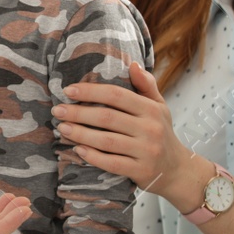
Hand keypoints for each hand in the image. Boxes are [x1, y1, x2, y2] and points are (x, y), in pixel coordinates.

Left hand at [54, 62, 199, 202]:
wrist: (176, 169)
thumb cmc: (160, 132)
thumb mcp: (158, 106)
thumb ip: (146, 85)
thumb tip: (132, 63)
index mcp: (151, 109)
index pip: (116, 95)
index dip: (90, 91)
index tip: (68, 90)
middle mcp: (150, 128)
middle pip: (108, 117)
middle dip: (78, 113)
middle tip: (57, 110)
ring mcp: (146, 151)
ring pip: (107, 141)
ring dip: (81, 134)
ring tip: (62, 128)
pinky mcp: (141, 170)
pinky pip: (112, 163)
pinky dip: (93, 157)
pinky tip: (78, 150)